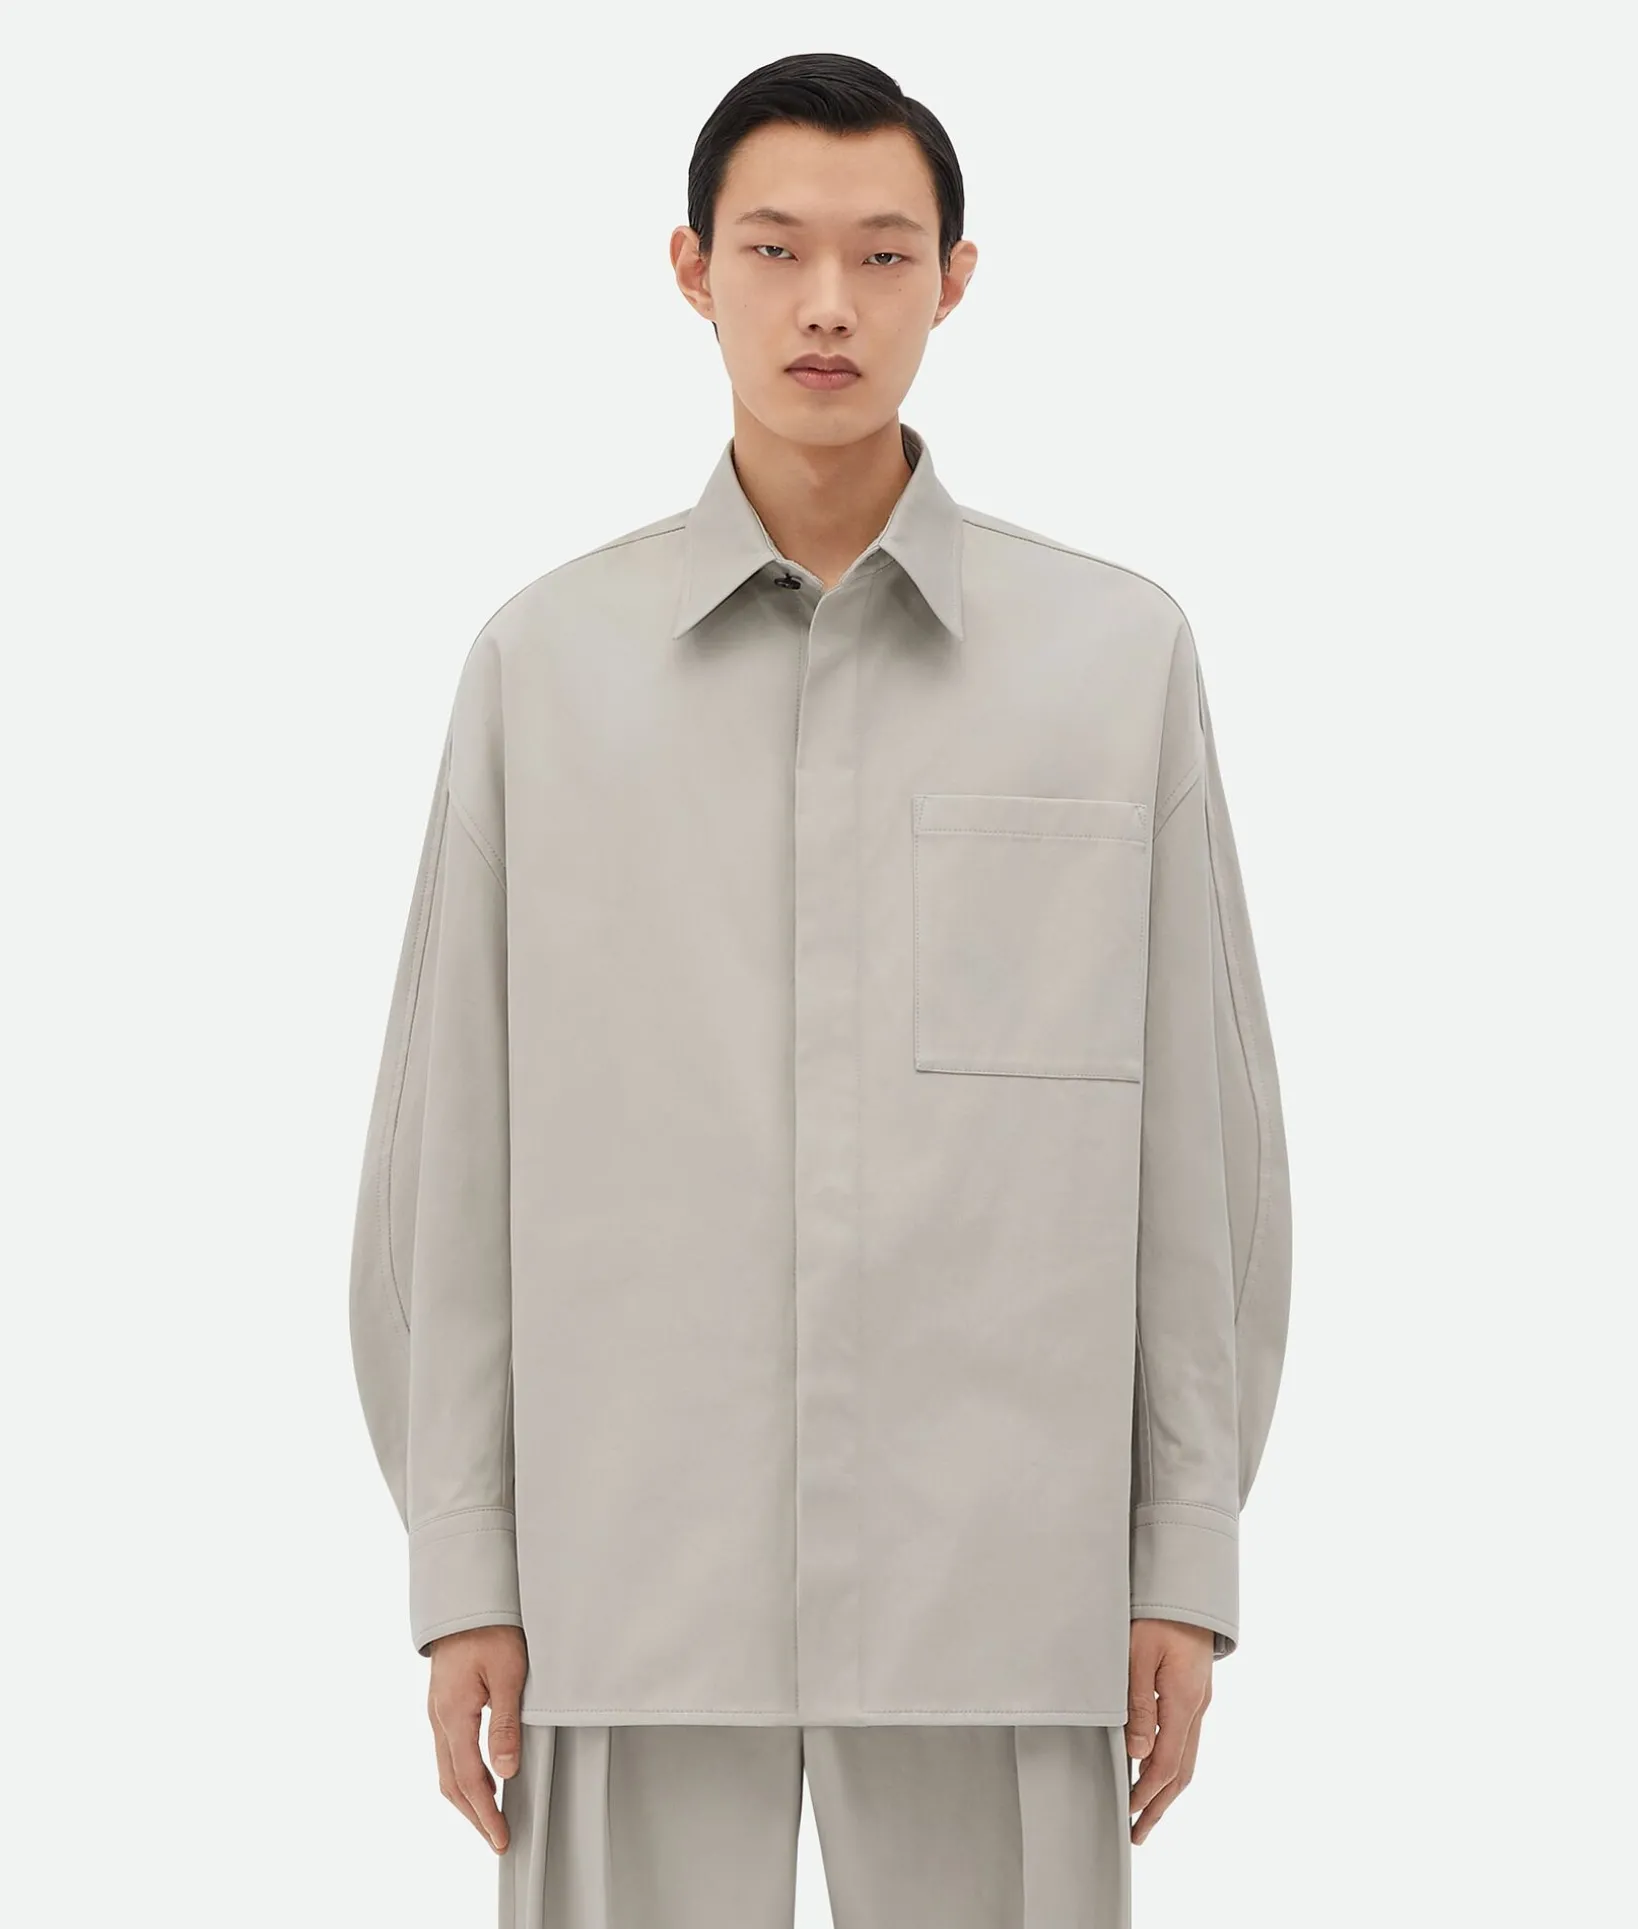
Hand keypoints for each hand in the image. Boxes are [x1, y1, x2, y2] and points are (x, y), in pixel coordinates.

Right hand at [425, 1624, 528, 1853]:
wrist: (467, 1600)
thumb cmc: (491, 1631)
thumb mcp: (509, 1674)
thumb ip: (505, 1724)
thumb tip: (505, 1772)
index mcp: (453, 1715)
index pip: (469, 1780)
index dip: (485, 1813)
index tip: (501, 1838)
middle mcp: (439, 1719)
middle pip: (451, 1783)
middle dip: (474, 1816)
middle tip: (497, 1839)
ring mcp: (437, 1712)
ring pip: (447, 1769)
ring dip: (468, 1798)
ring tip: (491, 1819)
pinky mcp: (443, 1704)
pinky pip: (449, 1751)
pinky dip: (464, 1775)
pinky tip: (483, 1780)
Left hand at [1124, 1617, 1212, 1842]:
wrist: (1185, 1586)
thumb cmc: (1157, 1614)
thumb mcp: (1138, 1653)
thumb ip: (1137, 1703)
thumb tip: (1137, 1751)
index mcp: (1184, 1700)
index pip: (1168, 1761)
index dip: (1147, 1791)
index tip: (1129, 1812)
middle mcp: (1197, 1706)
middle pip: (1182, 1770)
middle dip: (1159, 1804)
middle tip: (1138, 1834)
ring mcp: (1199, 1700)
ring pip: (1187, 1758)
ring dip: (1167, 1789)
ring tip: (1146, 1813)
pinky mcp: (1194, 1692)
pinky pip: (1186, 1740)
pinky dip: (1173, 1765)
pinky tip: (1158, 1771)